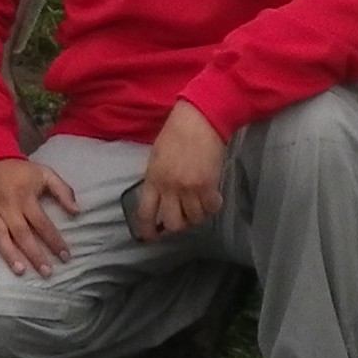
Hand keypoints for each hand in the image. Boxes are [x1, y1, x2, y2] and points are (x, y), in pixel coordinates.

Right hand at [0, 155, 80, 275]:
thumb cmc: (20, 171)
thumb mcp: (45, 173)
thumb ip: (63, 191)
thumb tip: (77, 212)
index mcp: (25, 197)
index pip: (42, 223)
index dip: (54, 240)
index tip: (65, 257)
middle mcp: (7, 207)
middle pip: (22, 234)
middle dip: (35, 254)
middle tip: (47, 272)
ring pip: (0, 237)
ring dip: (9, 254)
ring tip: (20, 270)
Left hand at [130, 102, 228, 242]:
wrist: (199, 119)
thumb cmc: (176, 133)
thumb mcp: (157, 157)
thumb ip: (156, 179)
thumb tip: (160, 200)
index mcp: (153, 178)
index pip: (145, 213)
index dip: (147, 230)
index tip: (151, 238)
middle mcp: (169, 187)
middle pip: (173, 224)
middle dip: (178, 225)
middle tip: (184, 217)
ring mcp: (189, 188)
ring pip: (194, 218)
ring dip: (198, 215)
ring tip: (200, 203)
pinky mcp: (208, 185)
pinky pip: (210, 208)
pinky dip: (212, 207)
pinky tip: (212, 198)